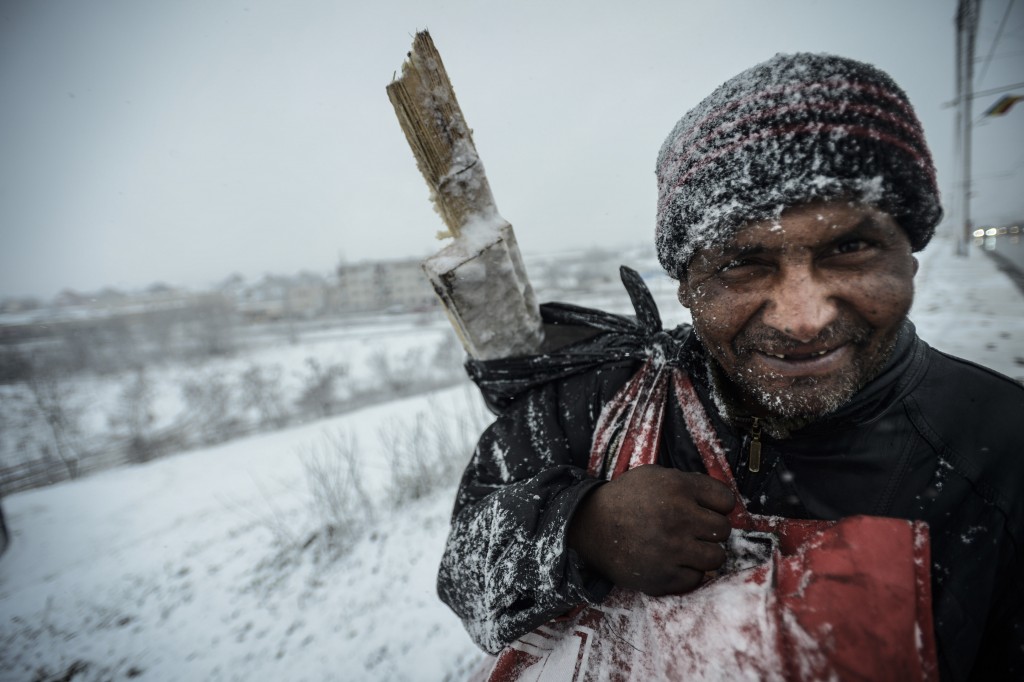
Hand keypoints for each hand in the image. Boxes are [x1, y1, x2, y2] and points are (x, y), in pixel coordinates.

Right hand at [568, 465, 734, 595]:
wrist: (590, 526)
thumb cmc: (625, 499)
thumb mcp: (654, 476)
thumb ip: (689, 484)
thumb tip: (723, 501)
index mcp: (678, 488)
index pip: (726, 500)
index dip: (718, 505)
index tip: (708, 509)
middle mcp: (678, 518)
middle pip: (724, 530)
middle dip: (711, 529)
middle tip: (695, 530)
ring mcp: (671, 550)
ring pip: (716, 557)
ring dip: (705, 553)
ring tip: (687, 548)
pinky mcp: (663, 576)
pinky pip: (696, 579)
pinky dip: (687, 572)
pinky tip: (673, 561)